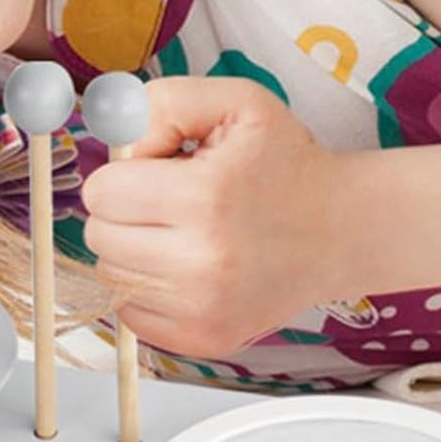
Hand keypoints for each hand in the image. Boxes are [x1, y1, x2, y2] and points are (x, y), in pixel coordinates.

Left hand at [80, 77, 344, 357]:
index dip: (123, 175)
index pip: (101, 192)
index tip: (160, 173)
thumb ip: (161, 102)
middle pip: (99, 237)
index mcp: (205, 198)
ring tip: (183, 235)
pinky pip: (131, 315)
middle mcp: (201, 262)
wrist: (341, 231)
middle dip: (125, 214)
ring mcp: (201, 309)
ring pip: (111, 277)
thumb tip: (110, 131)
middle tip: (172, 204)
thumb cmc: (285, 163)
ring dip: (134, 253)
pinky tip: (186, 269)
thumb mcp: (234, 103)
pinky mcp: (203, 339)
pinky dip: (148, 291)